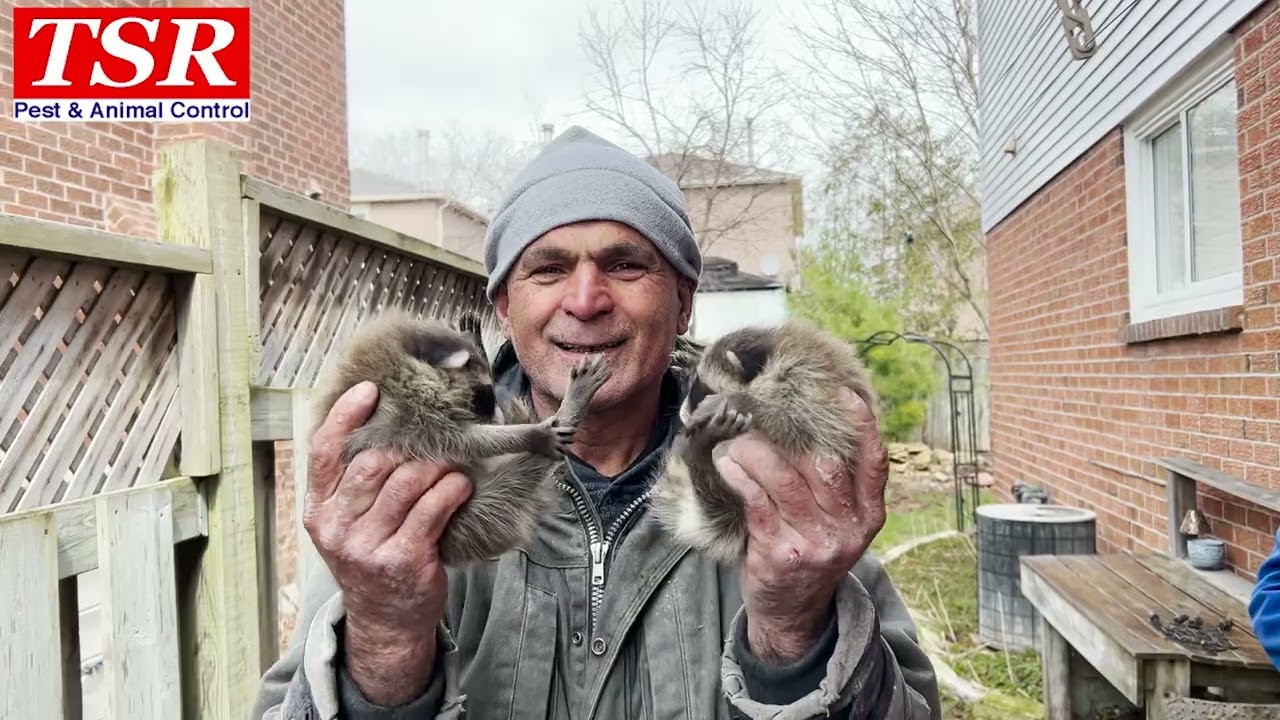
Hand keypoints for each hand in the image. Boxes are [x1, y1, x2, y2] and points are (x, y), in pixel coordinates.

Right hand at [303, 381, 472, 704]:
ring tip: (452, 463)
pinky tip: (461, 486)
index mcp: (318, 511)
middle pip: (372, 462)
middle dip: (408, 445)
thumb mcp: (348, 523)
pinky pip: (432, 507)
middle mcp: (337, 527)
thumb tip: (380, 423)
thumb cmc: (373, 558)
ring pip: (406, 480)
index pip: (322, 452)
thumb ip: (353, 482)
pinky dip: (452, 489)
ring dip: (436, 465)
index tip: (370, 389)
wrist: (386, 622)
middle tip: (435, 439)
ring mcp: (367, 545)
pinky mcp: (403, 558)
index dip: (344, 415)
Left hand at [716, 388, 887, 662]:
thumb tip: (812, 422)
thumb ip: (837, 484)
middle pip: (825, 466)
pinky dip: (740, 477)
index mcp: (869, 515)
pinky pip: (758, 503)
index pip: (875, 463)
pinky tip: (726, 463)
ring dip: (757, 453)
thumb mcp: (839, 522)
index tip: (843, 392)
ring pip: (787, 481)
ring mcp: (815, 543)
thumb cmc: (811, 550)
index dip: (863, 425)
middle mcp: (848, 529)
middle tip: (762, 413)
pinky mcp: (781, 553)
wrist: (793, 613)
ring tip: (735, 438)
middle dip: (791, 435)